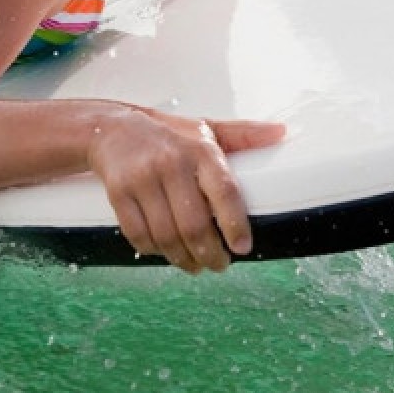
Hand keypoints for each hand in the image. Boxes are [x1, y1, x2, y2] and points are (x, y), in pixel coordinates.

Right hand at [86, 106, 284, 272]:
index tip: (242, 247)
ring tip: (195, 265)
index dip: (235, 224)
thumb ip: (244, 134)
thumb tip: (282, 132)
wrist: (111, 127)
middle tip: (220, 265)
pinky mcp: (119, 193)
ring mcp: (143, 179)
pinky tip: (166, 252)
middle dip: (210, 254)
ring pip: (166, 235)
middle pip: (194, 224)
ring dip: (183, 259)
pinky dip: (155, 251)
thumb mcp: (206, 128)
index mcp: (200, 149)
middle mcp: (172, 163)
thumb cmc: (168, 133)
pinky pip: (139, 235)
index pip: (224, 190)